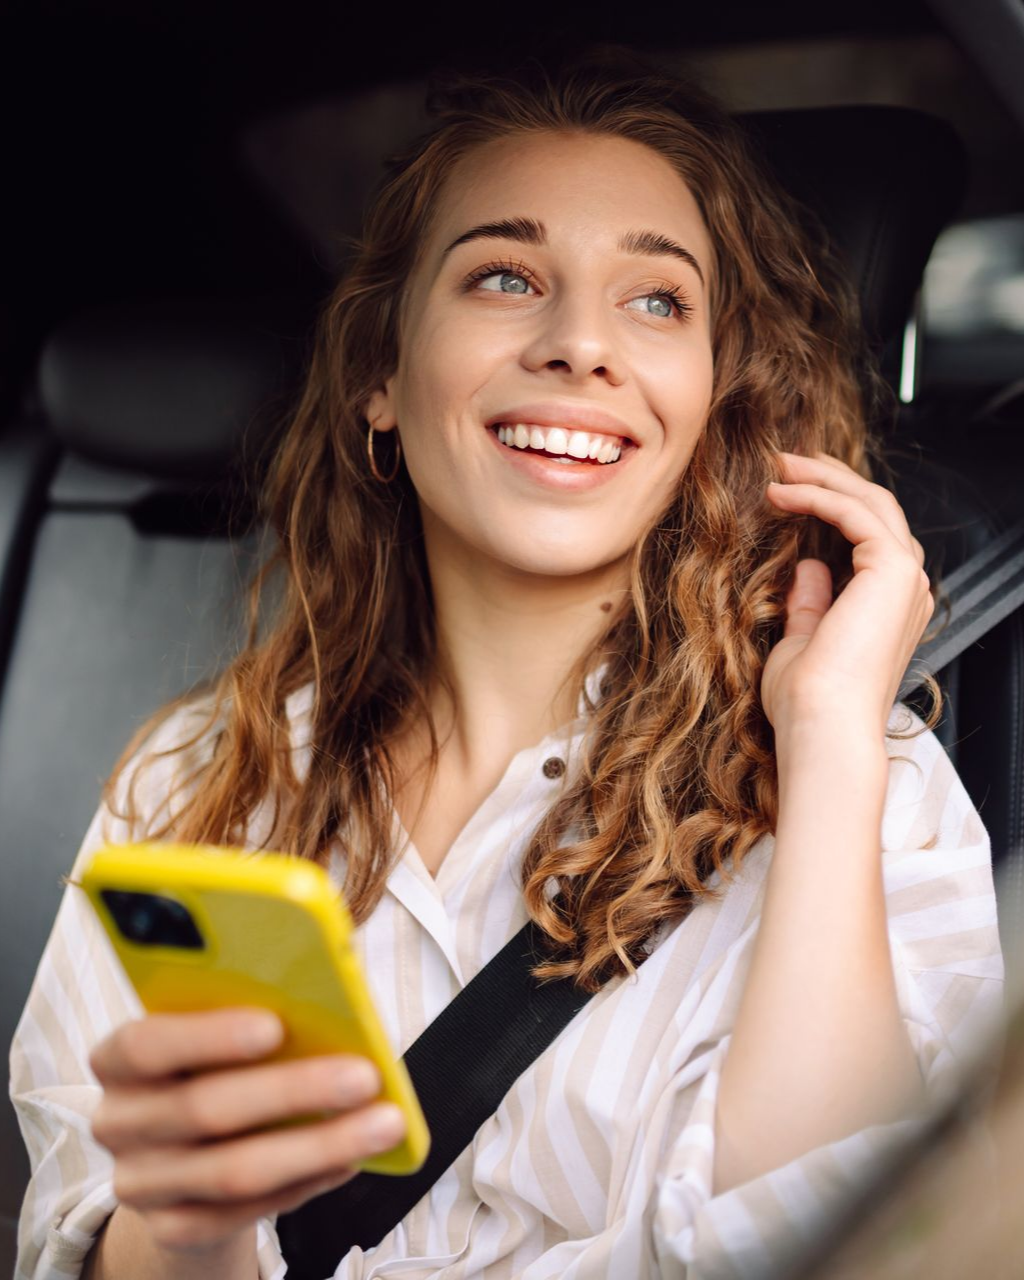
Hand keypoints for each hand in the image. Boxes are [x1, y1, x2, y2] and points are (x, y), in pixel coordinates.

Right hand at [88, 1007, 405, 1253]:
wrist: (184, 1147)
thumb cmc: (214, 1064)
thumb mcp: (216, 1025)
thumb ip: (252, 1004)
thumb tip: (334, 989)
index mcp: (119, 1058)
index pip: (145, 1044)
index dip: (208, 1036)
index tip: (274, 1025)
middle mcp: (119, 1121)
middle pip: (205, 1109)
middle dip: (294, 1090)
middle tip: (364, 1076)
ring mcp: (143, 1182)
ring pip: (235, 1170)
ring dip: (319, 1145)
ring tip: (382, 1123)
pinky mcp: (175, 1227)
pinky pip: (248, 1212)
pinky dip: (307, 1183)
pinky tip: (350, 1159)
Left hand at [760, 450, 933, 739]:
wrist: (821, 725)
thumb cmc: (808, 702)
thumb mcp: (802, 642)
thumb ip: (811, 603)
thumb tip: (809, 568)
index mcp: (890, 607)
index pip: (869, 536)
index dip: (832, 503)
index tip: (789, 487)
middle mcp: (905, 589)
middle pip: (875, 509)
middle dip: (830, 478)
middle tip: (786, 460)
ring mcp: (904, 579)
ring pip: (870, 502)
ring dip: (824, 477)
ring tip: (779, 465)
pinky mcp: (890, 569)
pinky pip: (855, 513)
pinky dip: (818, 496)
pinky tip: (782, 492)